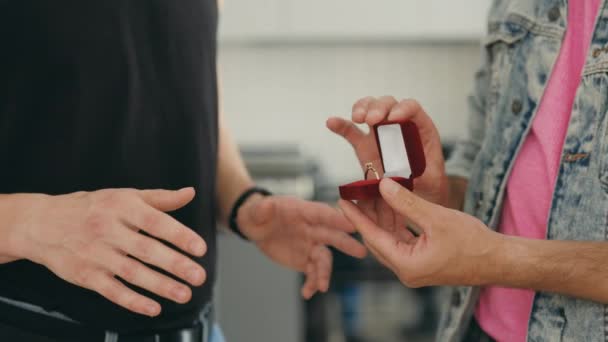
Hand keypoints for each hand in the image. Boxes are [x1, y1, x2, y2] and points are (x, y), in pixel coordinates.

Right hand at [7, 188, 206, 316]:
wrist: (41, 223)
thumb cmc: (90, 208)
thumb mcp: (124, 196)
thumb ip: (159, 198)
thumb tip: (189, 193)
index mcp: (121, 207)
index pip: (155, 222)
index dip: (179, 235)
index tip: (200, 248)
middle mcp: (108, 230)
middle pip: (146, 250)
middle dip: (175, 265)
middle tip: (199, 276)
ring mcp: (96, 254)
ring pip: (132, 273)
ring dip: (160, 286)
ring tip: (184, 294)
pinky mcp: (85, 275)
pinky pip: (112, 291)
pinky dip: (133, 301)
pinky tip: (153, 307)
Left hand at [237, 195, 366, 298]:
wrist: (256, 227)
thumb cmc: (259, 213)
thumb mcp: (256, 209)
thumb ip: (262, 208)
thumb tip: (267, 204)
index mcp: (303, 211)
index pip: (321, 213)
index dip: (336, 219)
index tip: (351, 225)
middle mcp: (311, 228)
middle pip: (331, 235)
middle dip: (346, 244)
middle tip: (362, 252)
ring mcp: (310, 244)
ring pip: (323, 259)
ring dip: (325, 272)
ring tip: (322, 287)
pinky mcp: (305, 260)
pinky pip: (312, 272)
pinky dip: (312, 283)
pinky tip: (307, 293)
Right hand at [327, 97, 448, 205]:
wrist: (418, 202)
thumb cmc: (430, 190)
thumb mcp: (432, 183)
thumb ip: (418, 178)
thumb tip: (395, 179)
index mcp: (420, 131)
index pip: (412, 108)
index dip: (403, 108)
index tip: (394, 117)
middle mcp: (400, 127)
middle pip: (388, 104)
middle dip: (379, 107)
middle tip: (371, 119)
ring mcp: (381, 135)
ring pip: (370, 110)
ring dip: (362, 109)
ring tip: (356, 119)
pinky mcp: (365, 147)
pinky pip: (351, 132)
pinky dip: (341, 125)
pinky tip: (331, 122)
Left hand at [339, 178, 499, 286]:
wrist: (500, 260)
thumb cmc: (473, 242)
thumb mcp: (436, 217)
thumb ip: (406, 202)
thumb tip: (382, 185)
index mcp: (406, 265)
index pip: (372, 236)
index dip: (356, 217)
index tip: (341, 200)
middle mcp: (406, 271)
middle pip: (377, 240)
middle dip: (366, 217)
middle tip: (354, 196)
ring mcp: (415, 269)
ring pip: (389, 241)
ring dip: (382, 220)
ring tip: (371, 198)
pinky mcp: (423, 264)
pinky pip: (402, 243)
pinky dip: (396, 226)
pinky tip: (393, 209)